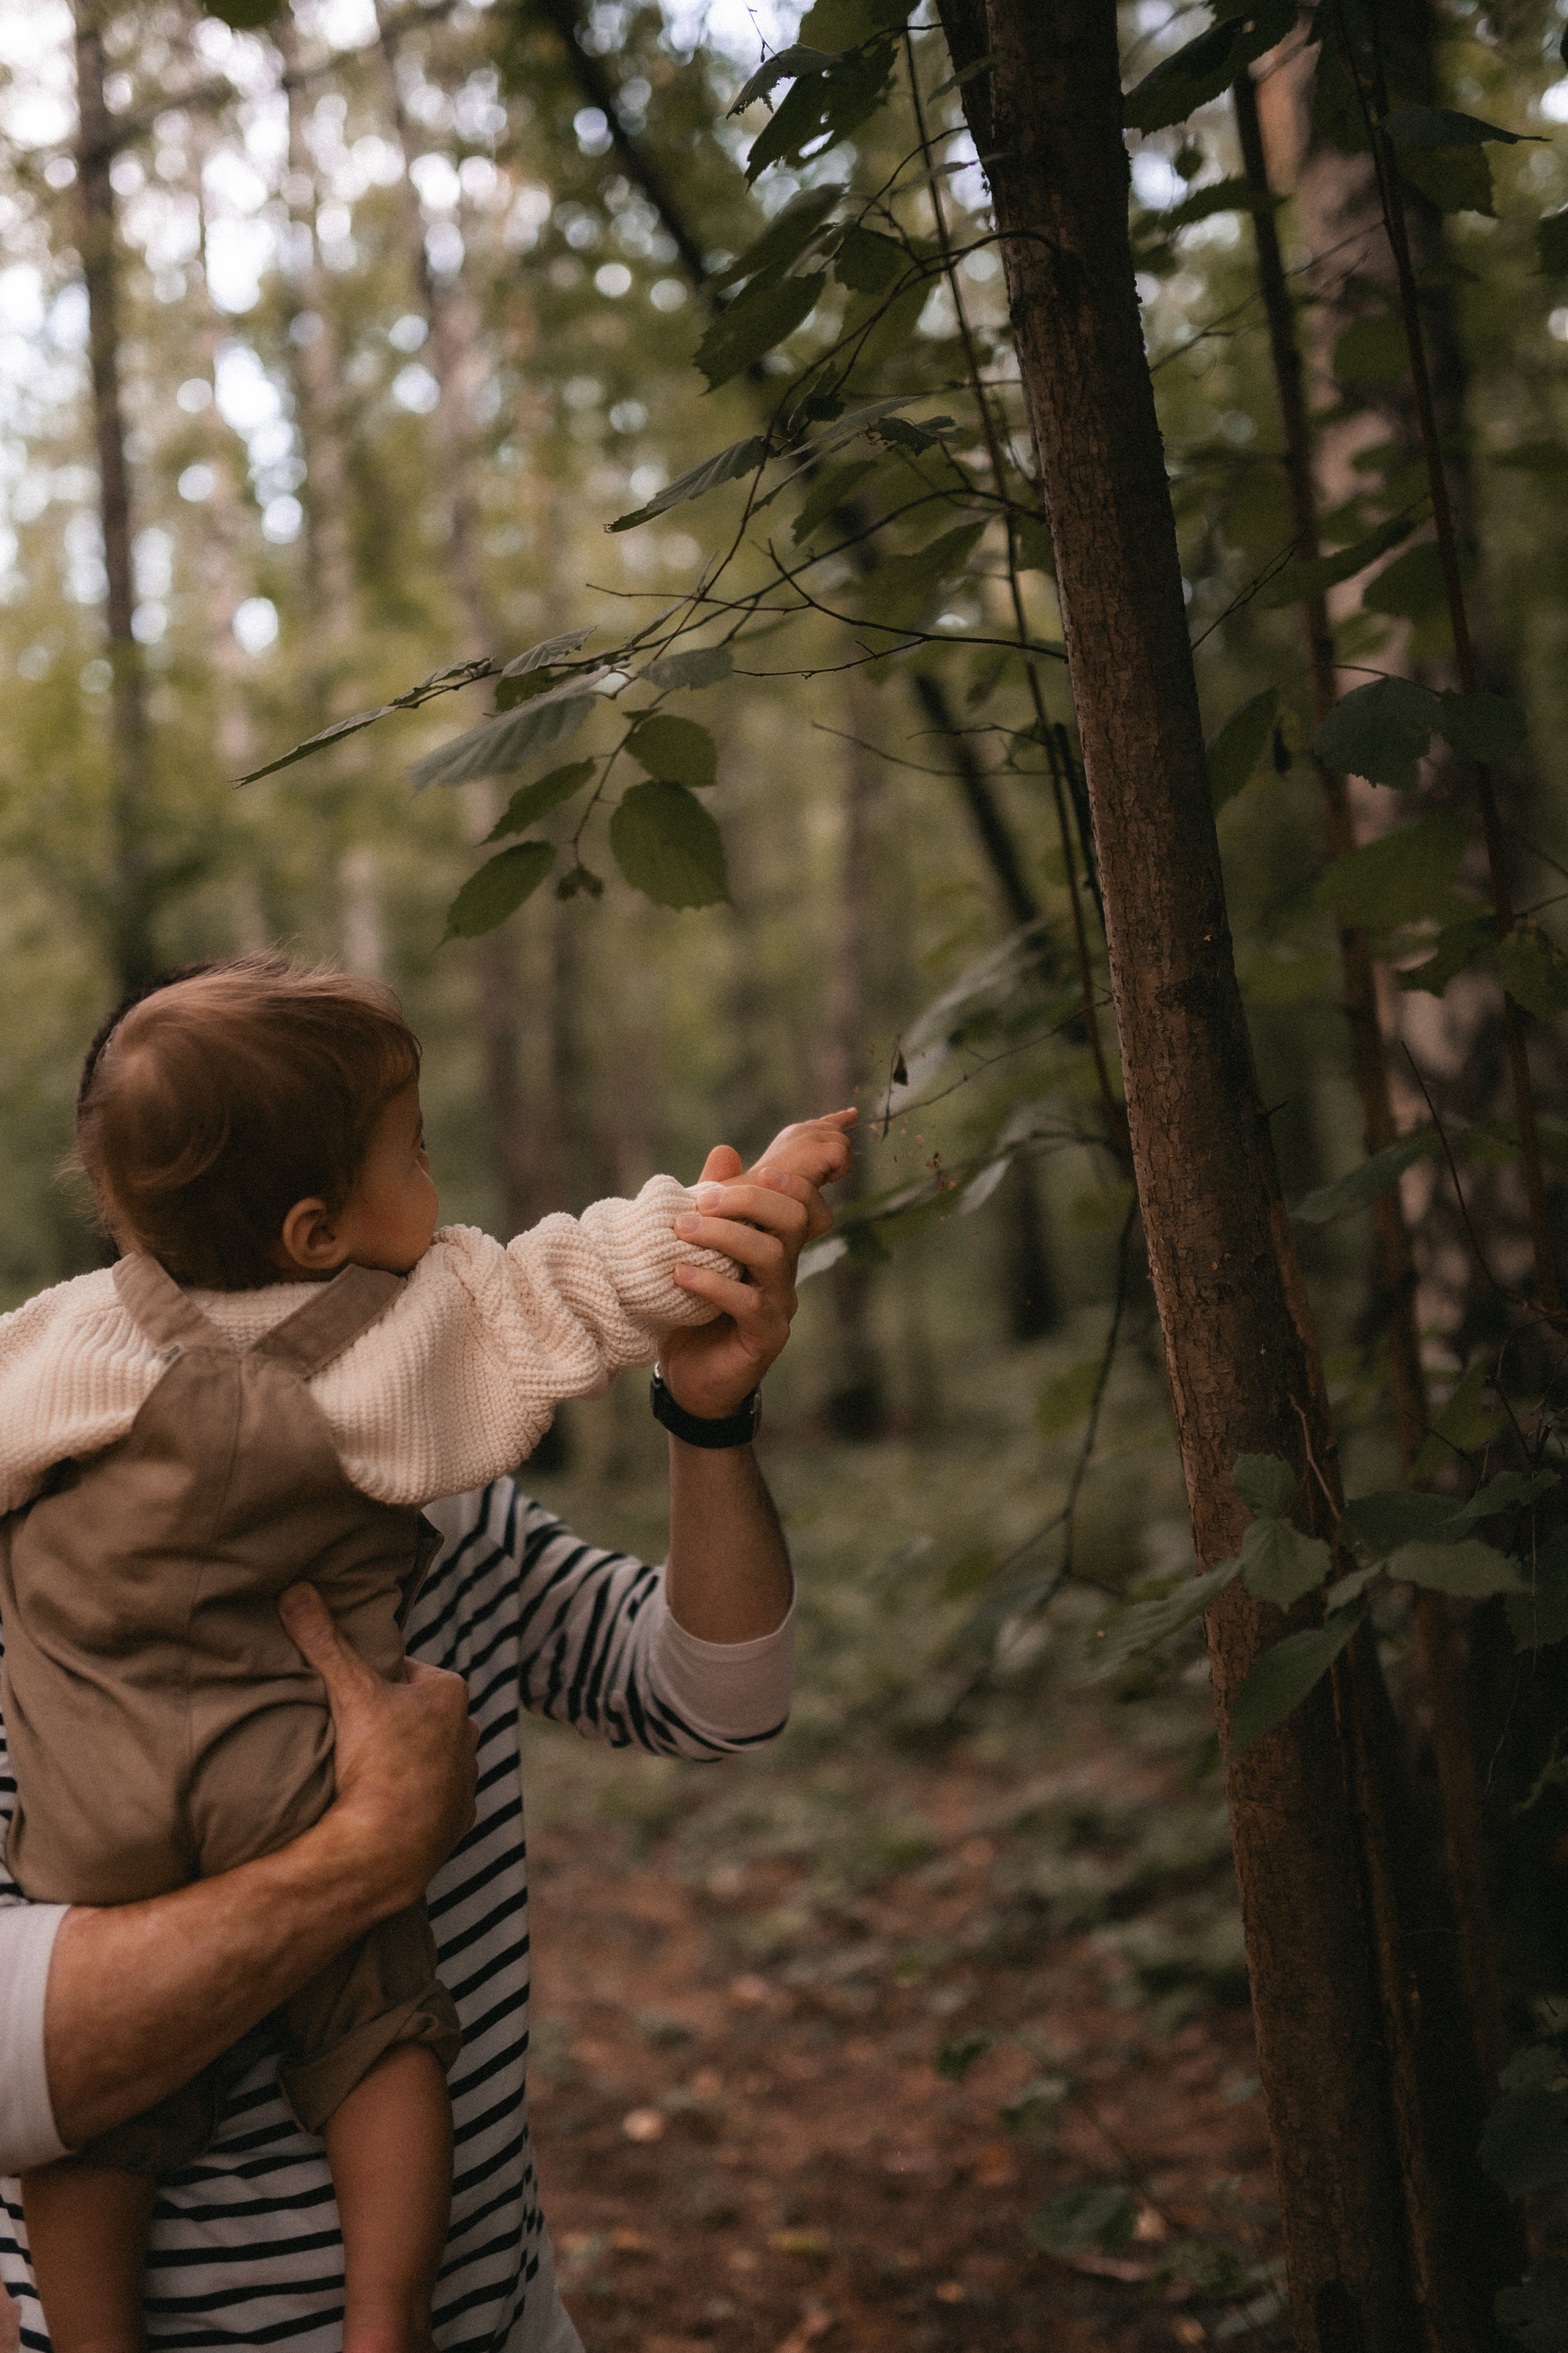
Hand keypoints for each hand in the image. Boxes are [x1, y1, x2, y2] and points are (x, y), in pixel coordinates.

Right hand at [278, 1584, 476, 1913]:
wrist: (389, 1848)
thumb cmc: (378, 1761)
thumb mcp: (348, 1689)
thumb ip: (324, 1640)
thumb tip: (296, 1589)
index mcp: (450, 1694)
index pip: (407, 1672)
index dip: (375, 1679)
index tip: (348, 1693)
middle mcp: (468, 1734)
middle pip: (421, 1715)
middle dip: (393, 1719)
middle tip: (352, 1732)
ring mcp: (466, 1780)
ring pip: (430, 1757)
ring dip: (404, 1761)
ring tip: (364, 1772)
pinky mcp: (457, 1821)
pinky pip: (433, 1801)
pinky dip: (412, 1801)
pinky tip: (382, 1807)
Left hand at [662, 1142, 829, 1418]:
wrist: (691, 1377)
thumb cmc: (694, 1309)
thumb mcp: (699, 1251)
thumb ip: (713, 1206)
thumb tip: (724, 1151)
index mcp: (772, 1243)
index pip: (799, 1201)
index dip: (782, 1180)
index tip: (736, 1171)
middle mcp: (784, 1270)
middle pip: (791, 1220)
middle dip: (748, 1200)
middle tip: (700, 1200)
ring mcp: (779, 1304)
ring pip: (771, 1255)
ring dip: (723, 1236)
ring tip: (681, 1232)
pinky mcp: (766, 1337)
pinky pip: (750, 1303)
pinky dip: (713, 1284)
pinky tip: (681, 1276)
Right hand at [744, 1109, 856, 1236]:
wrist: (756, 1194)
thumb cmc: (771, 1190)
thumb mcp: (793, 1168)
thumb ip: (810, 1156)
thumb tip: (832, 1155)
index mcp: (794, 1133)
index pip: (824, 1122)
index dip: (840, 1119)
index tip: (853, 1113)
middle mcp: (802, 1130)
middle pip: (839, 1135)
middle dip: (837, 1154)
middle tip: (823, 1174)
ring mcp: (809, 1137)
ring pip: (844, 1145)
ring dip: (836, 1166)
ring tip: (816, 1179)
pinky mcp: (816, 1149)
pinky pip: (843, 1156)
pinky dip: (837, 1171)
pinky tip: (821, 1181)